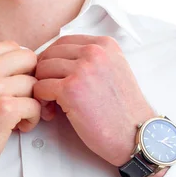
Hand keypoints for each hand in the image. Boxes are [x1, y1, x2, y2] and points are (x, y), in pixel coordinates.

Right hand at [0, 41, 40, 176]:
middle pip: (28, 58)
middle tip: (24, 98)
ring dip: (32, 102)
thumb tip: (24, 62)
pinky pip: (35, 105)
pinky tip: (18, 128)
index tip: (15, 84)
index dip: (21, 65)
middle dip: (31, 78)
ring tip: (17, 118)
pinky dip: (31, 119)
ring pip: (34, 84)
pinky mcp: (4, 109)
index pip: (12, 46)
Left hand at [33, 35, 155, 166]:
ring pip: (42, 69)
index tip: (54, 76)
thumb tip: (59, 58)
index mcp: (105, 45)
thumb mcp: (114, 70)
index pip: (63, 42)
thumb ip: (91, 59)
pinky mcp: (70, 90)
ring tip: (53, 104)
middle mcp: (94, 52)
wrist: (136, 134)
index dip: (53, 60)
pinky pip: (39, 87)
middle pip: (50, 54)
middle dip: (45, 74)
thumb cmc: (124, 110)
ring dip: (42, 87)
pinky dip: (41, 101)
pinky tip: (52, 112)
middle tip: (51, 93)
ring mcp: (82, 70)